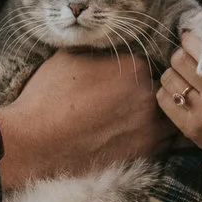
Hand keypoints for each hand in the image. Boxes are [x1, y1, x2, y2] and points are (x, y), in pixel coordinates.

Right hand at [0, 50, 169, 189]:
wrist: (33, 141)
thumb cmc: (47, 96)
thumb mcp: (70, 56)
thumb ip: (100, 50)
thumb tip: (108, 47)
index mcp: (135, 67)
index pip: (149, 61)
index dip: (136, 69)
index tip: (123, 76)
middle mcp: (148, 96)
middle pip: (161, 89)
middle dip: (148, 91)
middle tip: (127, 98)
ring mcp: (149, 127)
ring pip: (167, 117)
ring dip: (157, 115)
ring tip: (135, 118)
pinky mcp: (142, 154)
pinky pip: (162, 142)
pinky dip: (153, 137)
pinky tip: (133, 135)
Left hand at [159, 30, 201, 178]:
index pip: (200, 48)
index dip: (191, 40)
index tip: (191, 39)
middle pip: (179, 60)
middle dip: (180, 55)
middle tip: (186, 58)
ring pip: (169, 78)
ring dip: (173, 73)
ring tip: (182, 76)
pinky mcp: (190, 128)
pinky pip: (164, 100)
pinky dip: (167, 91)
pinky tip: (178, 91)